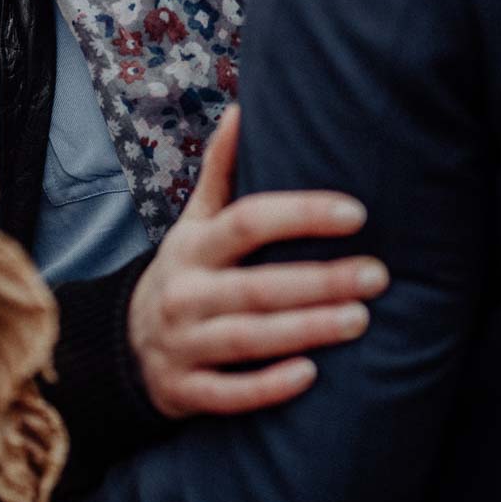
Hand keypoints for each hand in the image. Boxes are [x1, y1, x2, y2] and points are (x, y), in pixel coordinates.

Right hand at [126, 103, 388, 418]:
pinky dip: (267, 387)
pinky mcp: (184, 392)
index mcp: (193, 247)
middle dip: (319, 280)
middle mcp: (185, 293)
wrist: (122, 347)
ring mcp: (184, 345)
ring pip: (247, 338)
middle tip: (377, 274)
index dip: (300, 215)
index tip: (356, 213)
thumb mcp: (193, 222)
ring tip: (360, 319)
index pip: (247, 222)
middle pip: (256, 285)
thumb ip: (221, 171)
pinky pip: (227, 393)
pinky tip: (311, 376)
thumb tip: (243, 108)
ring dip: (305, 330)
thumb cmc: (184, 273)